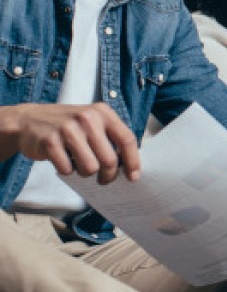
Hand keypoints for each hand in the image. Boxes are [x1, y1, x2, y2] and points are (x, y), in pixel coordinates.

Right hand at [0, 102, 140, 183]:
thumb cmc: (68, 126)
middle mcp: (87, 118)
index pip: (127, 139)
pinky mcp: (50, 141)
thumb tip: (128, 166)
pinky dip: (67, 170)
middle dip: (108, 175)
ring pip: (90, 168)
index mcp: (102, 112)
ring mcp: (67, 129)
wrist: (28, 120)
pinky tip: (62, 160)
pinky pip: (67, 170)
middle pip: (109, 160)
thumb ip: (110, 137)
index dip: (133, 161)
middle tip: (103, 179)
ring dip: (85, 172)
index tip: (133, 177)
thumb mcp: (92, 122)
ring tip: (78, 164)